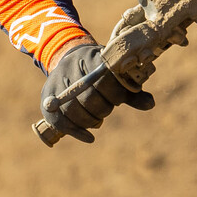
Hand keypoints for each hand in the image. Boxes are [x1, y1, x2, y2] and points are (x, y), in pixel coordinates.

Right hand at [39, 42, 153, 143]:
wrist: (71, 60)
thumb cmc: (100, 72)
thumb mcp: (117, 77)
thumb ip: (132, 92)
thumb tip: (150, 104)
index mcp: (90, 57)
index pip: (104, 81)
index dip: (115, 95)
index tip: (118, 99)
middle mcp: (70, 68)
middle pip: (88, 97)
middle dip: (102, 109)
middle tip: (106, 110)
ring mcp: (56, 83)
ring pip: (73, 111)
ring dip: (90, 121)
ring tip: (97, 119)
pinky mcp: (46, 98)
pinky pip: (59, 121)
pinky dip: (76, 132)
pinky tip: (89, 138)